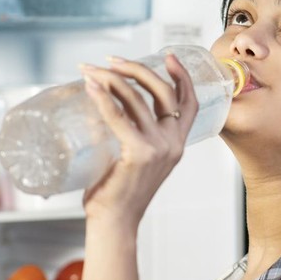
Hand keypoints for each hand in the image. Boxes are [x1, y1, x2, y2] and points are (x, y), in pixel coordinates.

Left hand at [79, 54, 197, 231]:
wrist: (116, 223)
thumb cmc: (119, 192)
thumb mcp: (136, 157)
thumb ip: (128, 132)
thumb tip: (99, 103)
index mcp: (177, 143)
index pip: (189, 102)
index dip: (181, 76)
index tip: (168, 56)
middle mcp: (173, 143)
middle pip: (162, 92)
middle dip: (137, 69)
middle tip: (111, 61)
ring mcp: (158, 148)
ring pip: (137, 100)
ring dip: (112, 79)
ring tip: (91, 72)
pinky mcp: (138, 154)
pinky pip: (119, 117)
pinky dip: (104, 98)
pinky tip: (91, 87)